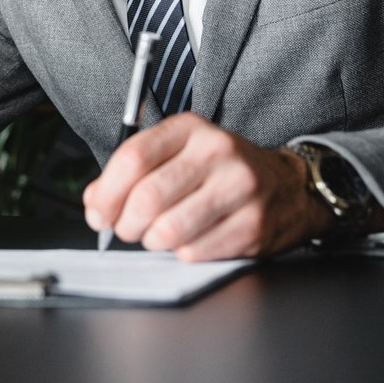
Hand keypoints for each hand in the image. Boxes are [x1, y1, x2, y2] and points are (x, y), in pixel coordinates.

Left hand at [81, 113, 333, 260]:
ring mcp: (239, 187)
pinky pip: (194, 252)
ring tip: (161, 234)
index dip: (106, 193)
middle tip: (129, 229)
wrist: (289, 186)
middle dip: (126, 224)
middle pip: (147, 198)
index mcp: (191, 128)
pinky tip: (193, 240)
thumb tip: (94, 203)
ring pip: (168, 230)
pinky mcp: (253, 224)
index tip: (98, 213)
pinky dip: (183, 254)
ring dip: (154, 242)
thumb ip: (132, 172)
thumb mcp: (179, 154)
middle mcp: (217, 151)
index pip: (133, 158)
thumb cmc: (221, 172)